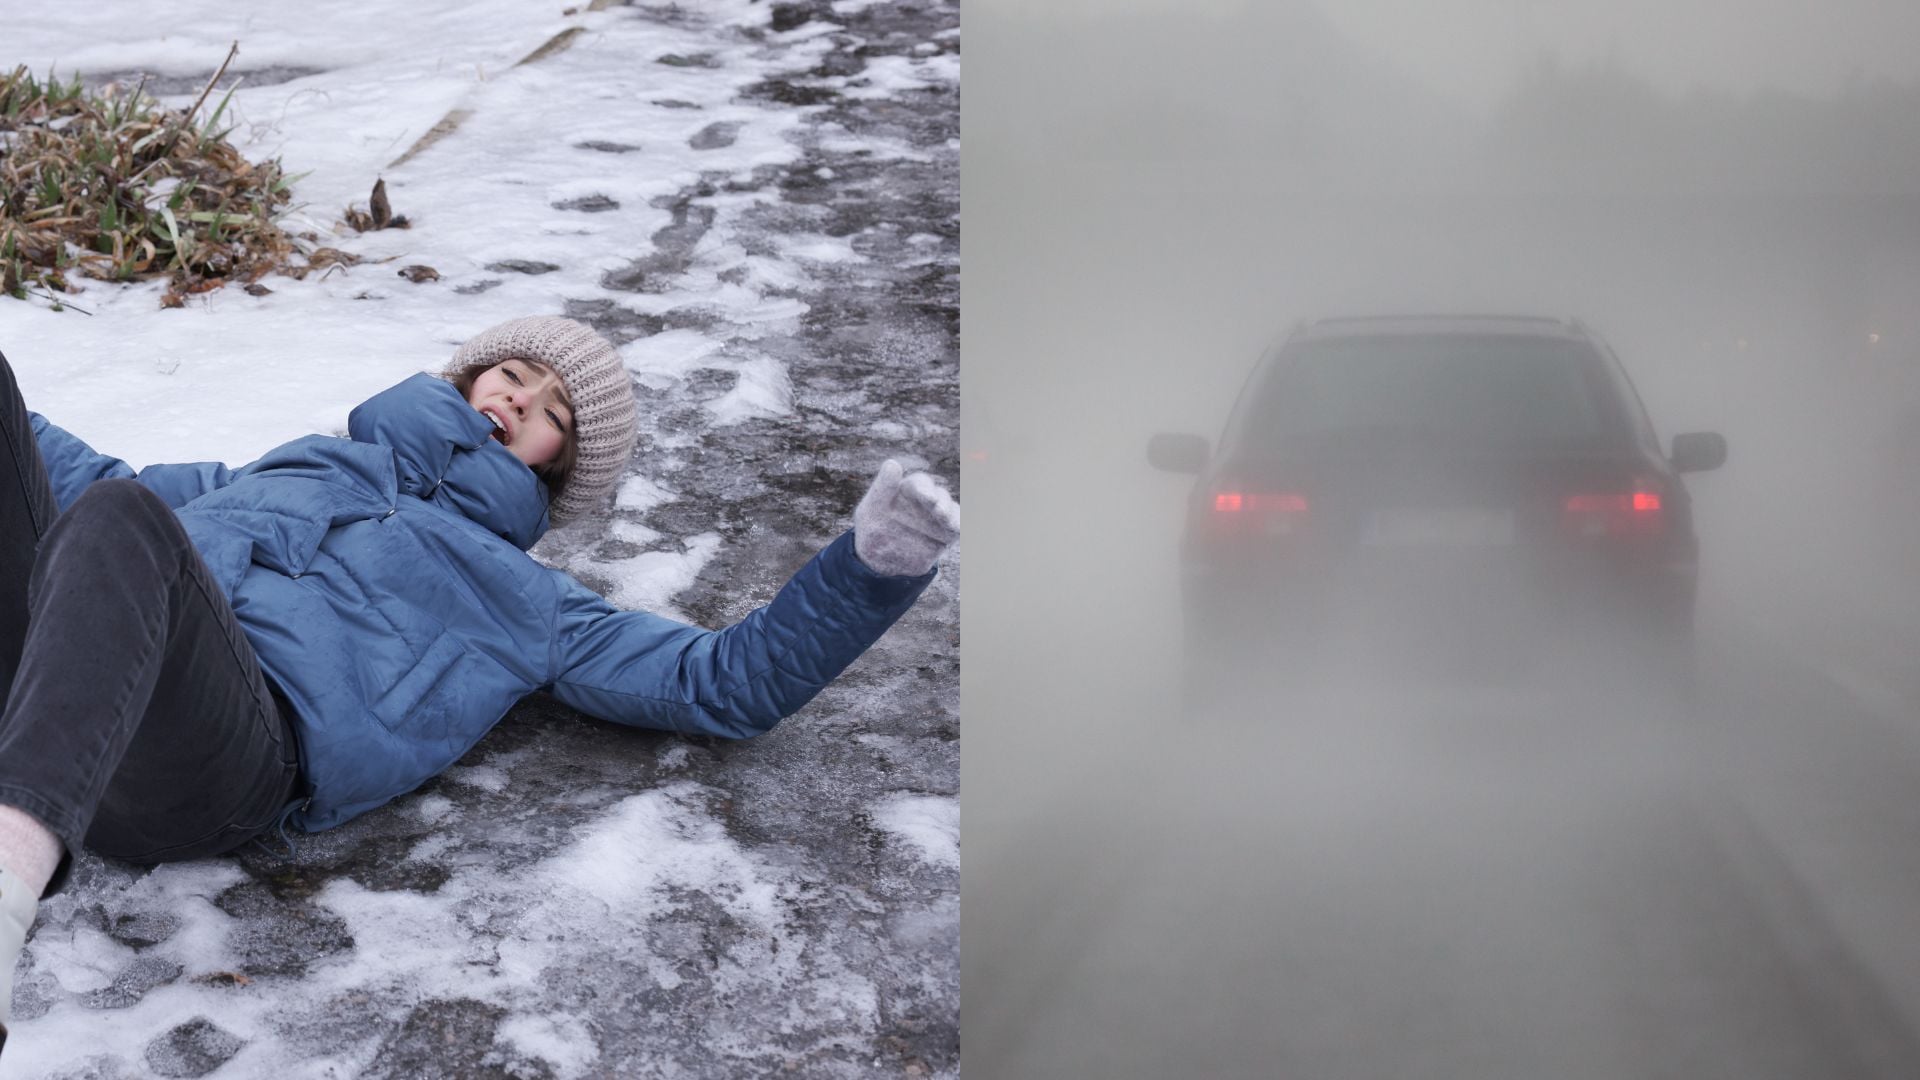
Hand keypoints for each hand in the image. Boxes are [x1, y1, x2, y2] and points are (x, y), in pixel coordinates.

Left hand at [853, 460, 959, 575]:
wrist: (879, 564)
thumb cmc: (871, 531)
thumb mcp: (871, 511)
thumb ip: (882, 488)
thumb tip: (892, 463)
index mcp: (907, 491)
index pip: (919, 484)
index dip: (924, 488)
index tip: (927, 498)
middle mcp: (925, 501)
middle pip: (940, 496)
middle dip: (942, 503)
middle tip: (939, 512)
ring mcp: (936, 517)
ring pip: (951, 510)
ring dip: (952, 515)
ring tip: (950, 524)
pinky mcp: (945, 535)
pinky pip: (957, 527)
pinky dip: (960, 526)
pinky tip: (958, 529)